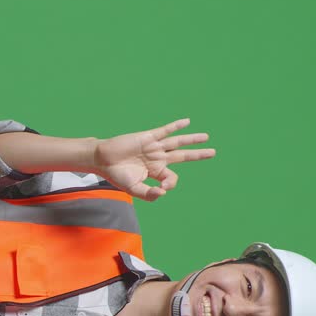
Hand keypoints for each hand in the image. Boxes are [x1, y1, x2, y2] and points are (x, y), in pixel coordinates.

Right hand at [92, 118, 215, 200]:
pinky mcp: (148, 137)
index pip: (171, 177)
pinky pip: (165, 131)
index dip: (170, 184)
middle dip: (198, 154)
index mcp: (155, 171)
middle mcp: (157, 158)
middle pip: (182, 156)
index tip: (160, 188)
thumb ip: (148, 194)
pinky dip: (175, 126)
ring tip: (206, 137)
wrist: (103, 160)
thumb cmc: (116, 175)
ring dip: (191, 139)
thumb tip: (164, 192)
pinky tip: (187, 122)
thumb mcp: (133, 189)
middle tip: (213, 153)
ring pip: (177, 142)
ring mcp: (154, 146)